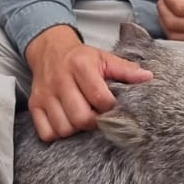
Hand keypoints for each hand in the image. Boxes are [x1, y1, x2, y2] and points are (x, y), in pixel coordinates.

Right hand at [25, 24, 152, 141]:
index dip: (111, 109)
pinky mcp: (35, 105)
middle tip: (98, 116)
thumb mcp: (104, 58)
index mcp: (80, 66)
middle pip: (81, 118)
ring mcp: (45, 95)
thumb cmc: (81, 58)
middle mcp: (60, 80)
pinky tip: (67, 122)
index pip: (99, 98)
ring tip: (82, 118)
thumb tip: (148, 77)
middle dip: (94, 123)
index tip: (113, 108)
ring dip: (77, 129)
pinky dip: (57, 134)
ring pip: (64, 128)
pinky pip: (46, 133)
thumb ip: (126, 69)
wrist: (49, 50)